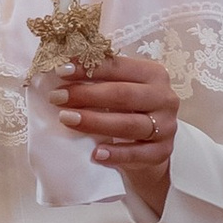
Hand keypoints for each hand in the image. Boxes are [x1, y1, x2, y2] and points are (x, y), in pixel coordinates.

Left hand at [56, 53, 178, 216]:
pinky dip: (116, 154)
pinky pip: (137, 154)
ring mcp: (166, 127)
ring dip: (94, 122)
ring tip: (66, 119)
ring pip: (129, 124)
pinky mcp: (162, 152)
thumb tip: (62, 71)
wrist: (150, 148)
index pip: (119, 67)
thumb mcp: (120, 90)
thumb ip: (101, 80)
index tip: (60, 71)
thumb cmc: (129, 111)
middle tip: (56, 97)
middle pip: (123, 94)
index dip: (89, 68)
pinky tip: (95, 154)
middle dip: (86, 95)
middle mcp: (164, 98)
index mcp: (153, 74)